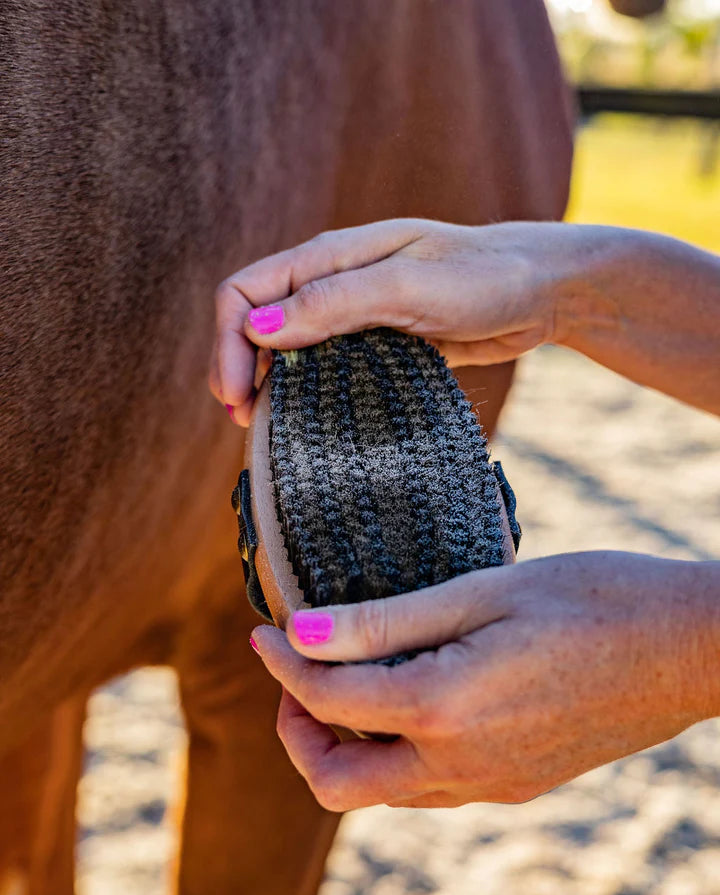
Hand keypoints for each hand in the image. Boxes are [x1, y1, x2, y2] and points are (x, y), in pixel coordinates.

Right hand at [211, 219, 570, 422]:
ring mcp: (356, 313)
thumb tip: (260, 327)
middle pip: (258, 321)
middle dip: (239, 368)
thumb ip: (335, 303)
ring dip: (270, 384)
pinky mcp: (380, 340)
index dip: (227, 343)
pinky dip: (309, 390)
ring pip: (289, 347)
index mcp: (330, 257)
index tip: (236, 397)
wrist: (543, 289)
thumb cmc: (484, 277)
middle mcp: (334, 281)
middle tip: (246, 423)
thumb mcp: (408, 287)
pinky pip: (327, 365)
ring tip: (268, 429)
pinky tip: (312, 420)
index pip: (245, 292)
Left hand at [250, 552, 719, 809]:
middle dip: (298, 734)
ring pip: (381, 792)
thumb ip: (384, 623)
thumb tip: (298, 633)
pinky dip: (395, 752)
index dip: (282, 664)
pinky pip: (428, 787)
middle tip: (301, 675)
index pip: (326, 701)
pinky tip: (411, 698)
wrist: (691, 649)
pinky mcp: (516, 786)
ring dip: (347, 745)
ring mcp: (491, 785)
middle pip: (336, 783)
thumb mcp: (481, 593)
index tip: (263, 631)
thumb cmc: (594, 598)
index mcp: (444, 710)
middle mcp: (460, 766)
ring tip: (350, 679)